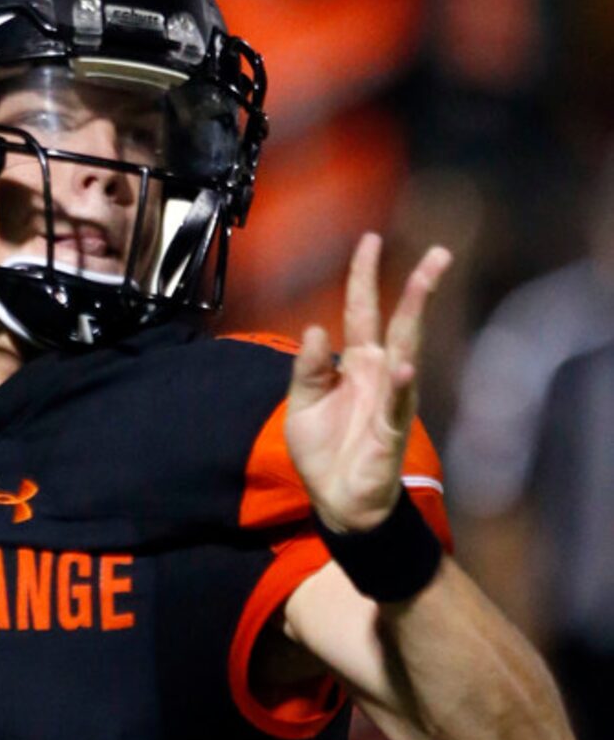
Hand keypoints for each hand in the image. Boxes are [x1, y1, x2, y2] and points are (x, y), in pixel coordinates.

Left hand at [285, 232, 450, 533]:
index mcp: (357, 364)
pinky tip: (405, 365)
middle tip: (437, 252)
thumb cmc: (323, 450)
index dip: (364, 277)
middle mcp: (380, 374)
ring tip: (426, 284)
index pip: (362, 311)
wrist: (335, 499)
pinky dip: (401, 385)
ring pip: (408, 351)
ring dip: (417, 319)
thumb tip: (316, 329)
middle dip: (417, 287)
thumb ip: (307, 369)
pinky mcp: (392, 429)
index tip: (370, 240)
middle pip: (400, 322)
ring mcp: (391, 399)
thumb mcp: (302, 404)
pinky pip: (398, 403)